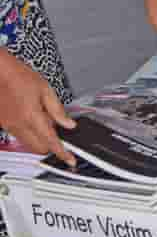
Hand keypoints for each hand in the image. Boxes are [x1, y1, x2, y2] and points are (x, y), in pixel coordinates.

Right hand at [0, 50, 76, 165]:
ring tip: (45, 118)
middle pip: (38, 148)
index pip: (51, 142)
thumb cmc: (19, 76)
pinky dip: (30, 132)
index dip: (62, 153)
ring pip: (28, 143)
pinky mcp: (3, 124)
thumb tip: (69, 124)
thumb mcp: (45, 90)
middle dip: (51, 145)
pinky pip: (19, 135)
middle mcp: (18, 125)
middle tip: (61, 132)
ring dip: (40, 138)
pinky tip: (34, 117)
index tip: (70, 160)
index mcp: (31, 117)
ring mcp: (9, 126)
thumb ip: (58, 110)